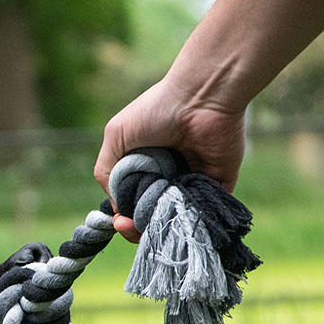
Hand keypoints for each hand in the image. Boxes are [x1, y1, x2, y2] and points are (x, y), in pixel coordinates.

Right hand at [94, 76, 246, 242]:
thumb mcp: (116, 136)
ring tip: (156, 218)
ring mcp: (190, 185)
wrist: (201, 96)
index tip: (122, 222)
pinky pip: (202, 213)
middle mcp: (166, 179)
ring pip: (174, 218)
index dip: (123, 218)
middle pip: (151, 216)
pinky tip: (176, 214)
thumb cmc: (157, 109)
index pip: (130, 204)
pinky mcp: (216, 186)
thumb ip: (107, 172)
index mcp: (143, 169)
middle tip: (134, 225)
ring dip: (162, 224)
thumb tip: (117, 207)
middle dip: (140, 226)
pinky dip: (188, 218)